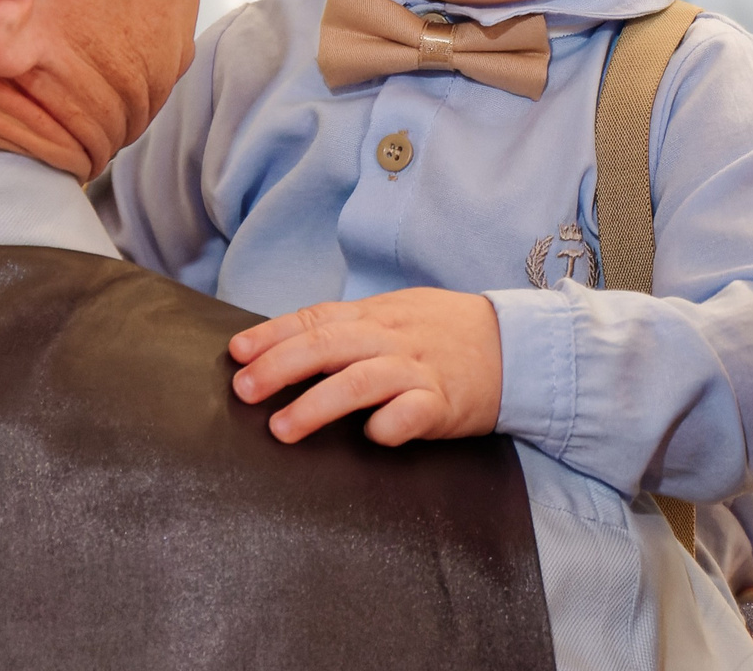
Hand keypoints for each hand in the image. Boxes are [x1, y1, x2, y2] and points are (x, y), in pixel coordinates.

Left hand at [227, 288, 502, 445]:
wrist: (516, 345)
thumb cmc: (444, 334)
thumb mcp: (394, 316)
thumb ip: (347, 330)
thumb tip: (283, 346)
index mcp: (374, 315)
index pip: (316, 319)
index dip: (272, 335)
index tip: (236, 353)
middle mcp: (391, 338)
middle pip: (328, 346)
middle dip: (280, 366)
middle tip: (244, 391)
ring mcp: (418, 369)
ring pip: (361, 380)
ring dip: (317, 404)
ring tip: (282, 428)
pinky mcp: (446, 401)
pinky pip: (414, 413)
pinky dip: (390, 425)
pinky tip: (371, 437)